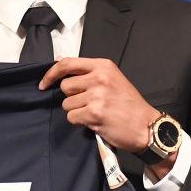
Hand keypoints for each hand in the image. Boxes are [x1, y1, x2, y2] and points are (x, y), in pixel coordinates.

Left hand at [39, 56, 164, 157]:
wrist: (147, 126)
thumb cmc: (129, 104)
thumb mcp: (112, 79)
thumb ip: (89, 73)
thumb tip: (60, 66)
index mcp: (103, 66)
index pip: (67, 63)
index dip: (51, 73)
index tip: (43, 83)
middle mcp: (99, 78)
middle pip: (65, 86)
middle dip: (72, 97)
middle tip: (88, 103)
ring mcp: (96, 95)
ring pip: (67, 104)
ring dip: (77, 111)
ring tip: (95, 113)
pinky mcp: (94, 113)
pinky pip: (72, 117)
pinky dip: (80, 122)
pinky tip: (95, 121)